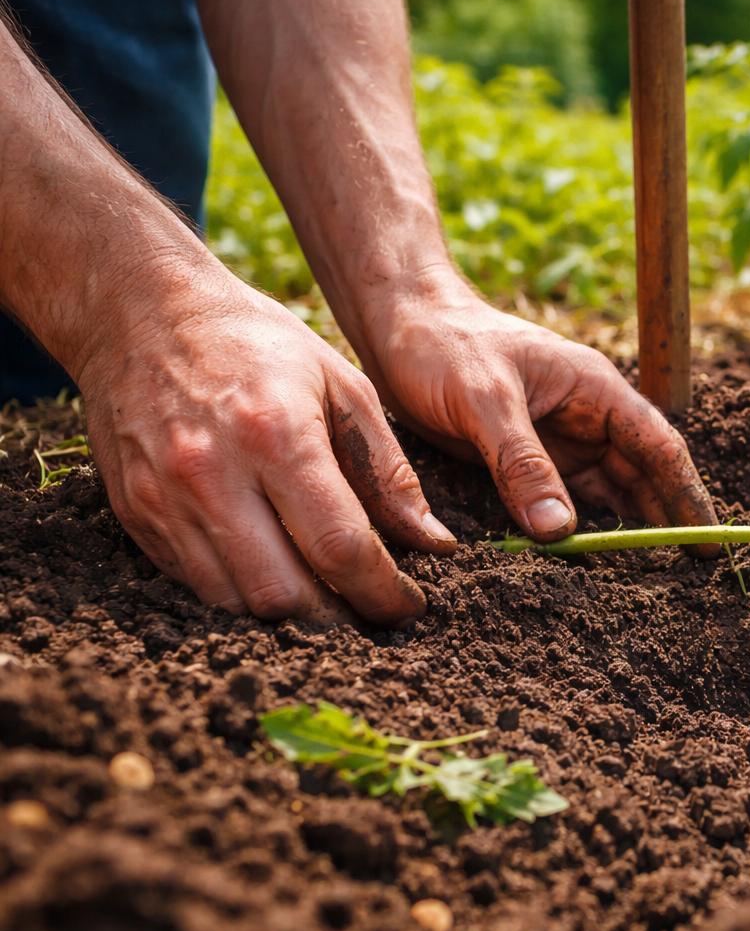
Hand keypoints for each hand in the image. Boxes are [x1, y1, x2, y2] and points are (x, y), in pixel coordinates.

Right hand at [74, 272, 456, 624]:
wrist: (144, 312)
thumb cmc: (259, 344)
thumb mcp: (344, 385)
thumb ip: (389, 471)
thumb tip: (435, 544)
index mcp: (277, 436)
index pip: (339, 548)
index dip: (382, 593)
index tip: (409, 606)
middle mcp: (213, 474)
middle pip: (285, 595)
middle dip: (339, 618)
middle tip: (372, 611)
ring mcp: (164, 498)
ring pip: (236, 603)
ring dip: (290, 616)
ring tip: (328, 598)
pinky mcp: (134, 513)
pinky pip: (196, 584)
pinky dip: (242, 593)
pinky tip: (276, 572)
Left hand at [359, 277, 718, 550]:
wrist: (395, 324)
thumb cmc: (443, 344)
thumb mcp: (485, 400)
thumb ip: (522, 464)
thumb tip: (560, 533)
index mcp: (595, 390)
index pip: (659, 448)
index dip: (688, 496)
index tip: (709, 543)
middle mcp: (586, 418)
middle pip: (640, 479)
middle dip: (663, 525)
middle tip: (686, 583)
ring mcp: (557, 443)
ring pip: (604, 497)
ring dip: (623, 535)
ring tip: (645, 586)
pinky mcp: (524, 462)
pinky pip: (561, 505)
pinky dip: (576, 536)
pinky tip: (584, 569)